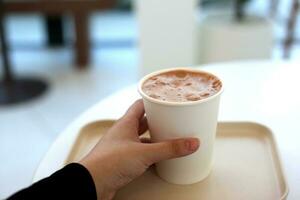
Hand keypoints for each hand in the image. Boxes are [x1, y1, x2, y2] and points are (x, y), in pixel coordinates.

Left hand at [79, 100, 199, 199]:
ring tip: (168, 136)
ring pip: (141, 137)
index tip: (166, 99)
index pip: (140, 104)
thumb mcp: (144, 153)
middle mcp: (123, 132)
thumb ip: (169, 149)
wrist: (91, 184)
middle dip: (157, 119)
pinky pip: (139, 151)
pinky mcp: (122, 160)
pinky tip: (158, 156)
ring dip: (154, 136)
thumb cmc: (109, 163)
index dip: (153, 100)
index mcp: (125, 123)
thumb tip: (190, 143)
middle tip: (172, 118)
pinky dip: (149, 152)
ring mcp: (122, 146)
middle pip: (143, 120)